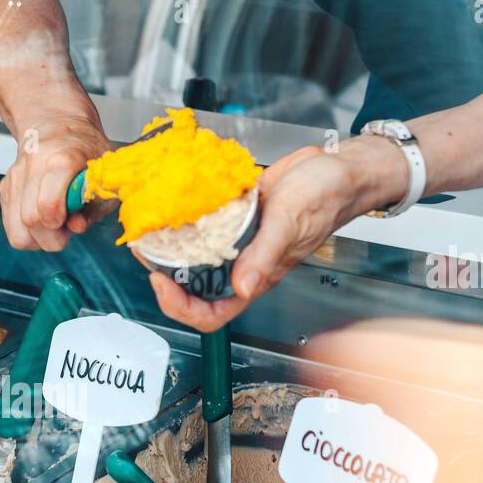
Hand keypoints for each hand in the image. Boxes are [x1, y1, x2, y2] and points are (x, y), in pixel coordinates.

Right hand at [0, 114, 114, 251]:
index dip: (58, 220)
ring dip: (39, 239)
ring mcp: (15, 177)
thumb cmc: (87, 155)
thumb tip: (76, 227)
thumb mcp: (103, 178)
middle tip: (67, 225)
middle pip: (30, 220)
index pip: (47, 204)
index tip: (70, 220)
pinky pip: (12, 230)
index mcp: (63, 158)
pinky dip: (30, 234)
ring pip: (17, 231)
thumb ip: (94, 207)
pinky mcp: (5, 189)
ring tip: (54, 225)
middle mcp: (33, 165)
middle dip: (52, 235)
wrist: (59, 126)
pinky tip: (44, 220)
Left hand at [148, 137, 408, 331]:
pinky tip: (171, 204)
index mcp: (255, 277)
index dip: (181, 307)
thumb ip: (265, 256)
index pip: (211, 314)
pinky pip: (203, 224)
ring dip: (169, 246)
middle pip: (193, 287)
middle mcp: (241, 264)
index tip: (160, 281)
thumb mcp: (291, 224)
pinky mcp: (233, 216)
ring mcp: (235, 240)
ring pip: (193, 255)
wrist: (337, 168)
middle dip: (164, 274)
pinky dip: (184, 218)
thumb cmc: (327, 199)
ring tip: (149, 228)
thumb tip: (242, 287)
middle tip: (145, 249)